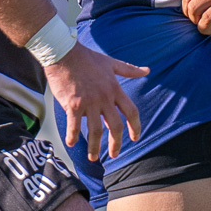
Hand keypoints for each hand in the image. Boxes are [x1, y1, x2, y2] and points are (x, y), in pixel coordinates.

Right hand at [46, 43, 147, 161]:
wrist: (63, 53)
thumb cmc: (86, 57)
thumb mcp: (110, 63)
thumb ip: (129, 69)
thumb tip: (147, 70)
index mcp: (115, 88)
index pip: (131, 112)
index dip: (135, 126)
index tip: (135, 138)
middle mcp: (104, 98)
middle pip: (116, 126)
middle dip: (116, 143)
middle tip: (115, 154)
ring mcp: (89, 102)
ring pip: (96, 131)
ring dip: (95, 147)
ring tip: (94, 157)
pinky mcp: (72, 104)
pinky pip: (74, 126)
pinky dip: (73, 137)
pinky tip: (72, 144)